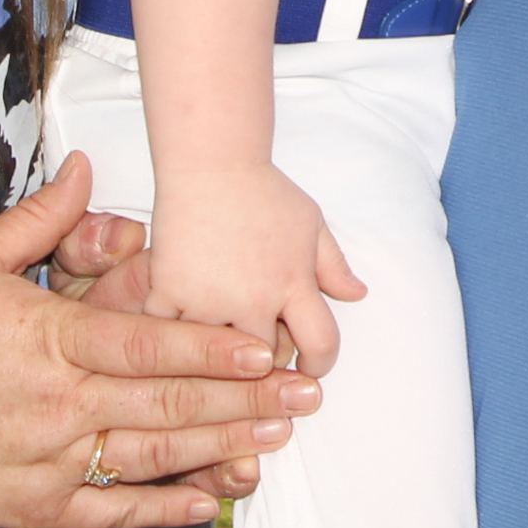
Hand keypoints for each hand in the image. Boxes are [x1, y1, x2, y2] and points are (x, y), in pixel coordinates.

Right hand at [0, 155, 319, 527]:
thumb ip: (42, 221)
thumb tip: (85, 166)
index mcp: (48, 340)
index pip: (146, 345)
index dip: (210, 348)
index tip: (264, 345)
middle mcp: (57, 403)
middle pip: (166, 404)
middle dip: (243, 398)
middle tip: (303, 393)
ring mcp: (47, 460)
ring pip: (151, 457)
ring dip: (221, 448)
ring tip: (277, 437)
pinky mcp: (34, 506)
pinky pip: (112, 509)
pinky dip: (165, 506)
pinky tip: (212, 496)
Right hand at [146, 162, 366, 377]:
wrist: (210, 160)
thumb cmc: (263, 189)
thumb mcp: (310, 223)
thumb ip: (334, 264)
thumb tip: (359, 294)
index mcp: (294, 281)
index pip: (321, 345)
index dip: (321, 364)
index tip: (310, 367)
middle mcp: (254, 297)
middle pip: (267, 360)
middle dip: (270, 362)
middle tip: (261, 350)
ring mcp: (209, 298)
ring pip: (217, 358)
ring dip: (220, 354)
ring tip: (221, 341)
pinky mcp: (169, 291)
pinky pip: (168, 336)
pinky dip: (173, 337)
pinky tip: (179, 328)